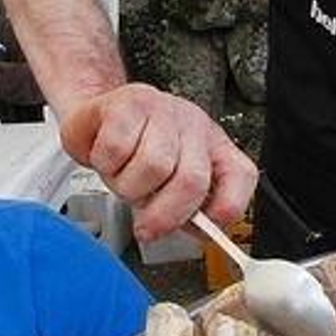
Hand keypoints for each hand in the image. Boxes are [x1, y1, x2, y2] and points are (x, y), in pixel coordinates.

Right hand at [58, 82, 255, 240]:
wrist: (94, 121)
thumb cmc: (135, 157)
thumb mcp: (169, 188)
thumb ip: (190, 211)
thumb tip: (203, 232)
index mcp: (214, 147)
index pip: (241, 177)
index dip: (224, 209)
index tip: (201, 229)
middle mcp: (194, 125)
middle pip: (192, 180)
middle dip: (164, 215)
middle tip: (147, 226)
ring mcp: (163, 110)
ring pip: (153, 166)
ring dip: (129, 187)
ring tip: (125, 179)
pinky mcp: (128, 102)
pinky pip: (117, 149)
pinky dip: (107, 166)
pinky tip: (110, 159)